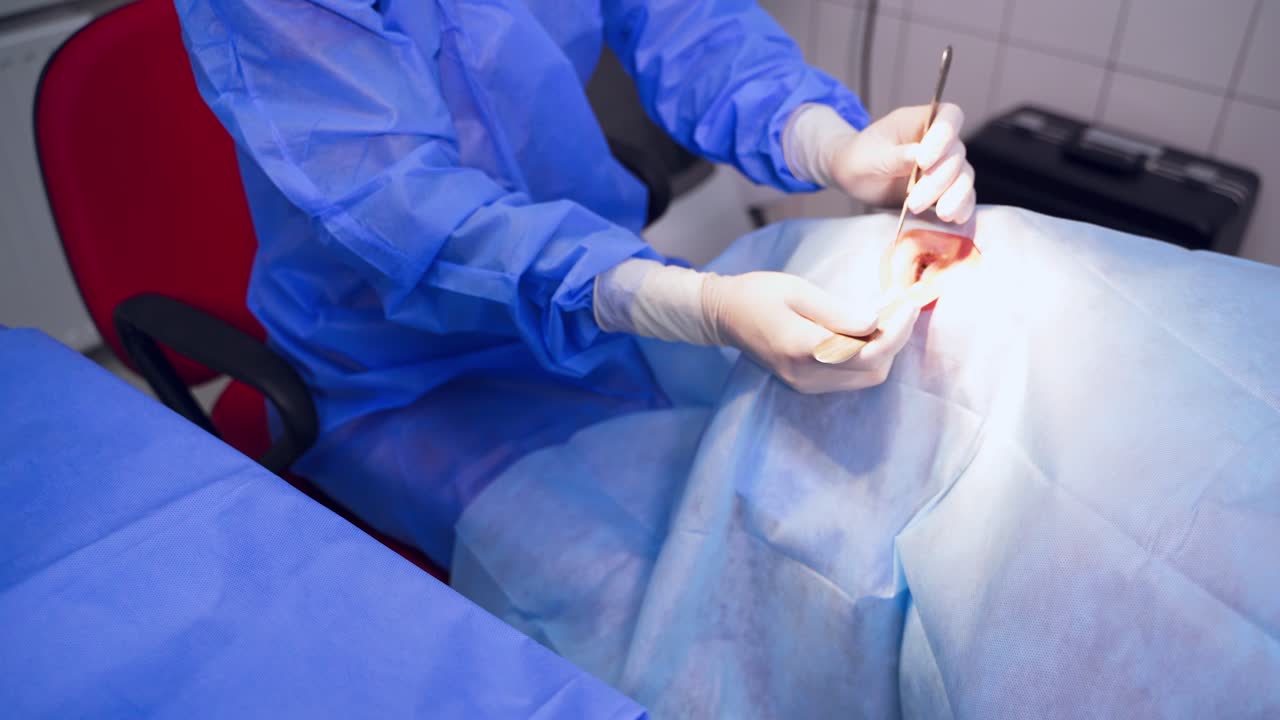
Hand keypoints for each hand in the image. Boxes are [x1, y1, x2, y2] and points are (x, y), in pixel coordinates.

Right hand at [701, 272, 919, 393]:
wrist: (724, 315)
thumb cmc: (758, 295)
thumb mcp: (798, 291)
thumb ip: (838, 311)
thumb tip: (875, 322)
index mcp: (804, 349)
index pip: (868, 352)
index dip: (896, 331)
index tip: (909, 304)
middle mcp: (808, 376)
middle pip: (874, 369)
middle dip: (894, 339)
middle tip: (899, 306)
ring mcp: (807, 385)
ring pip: (867, 377)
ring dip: (883, 349)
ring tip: (884, 315)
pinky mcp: (808, 385)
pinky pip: (852, 376)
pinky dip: (867, 356)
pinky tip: (865, 331)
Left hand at [828, 104, 975, 222]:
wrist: (853, 176)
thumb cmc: (861, 157)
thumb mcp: (870, 157)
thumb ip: (894, 156)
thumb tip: (918, 155)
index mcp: (920, 122)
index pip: (949, 116)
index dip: (944, 136)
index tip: (923, 161)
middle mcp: (939, 142)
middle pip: (956, 154)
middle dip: (939, 180)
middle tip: (914, 202)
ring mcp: (944, 166)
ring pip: (964, 176)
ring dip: (954, 196)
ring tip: (940, 214)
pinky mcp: (945, 190)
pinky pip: (964, 197)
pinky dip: (963, 208)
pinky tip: (955, 219)